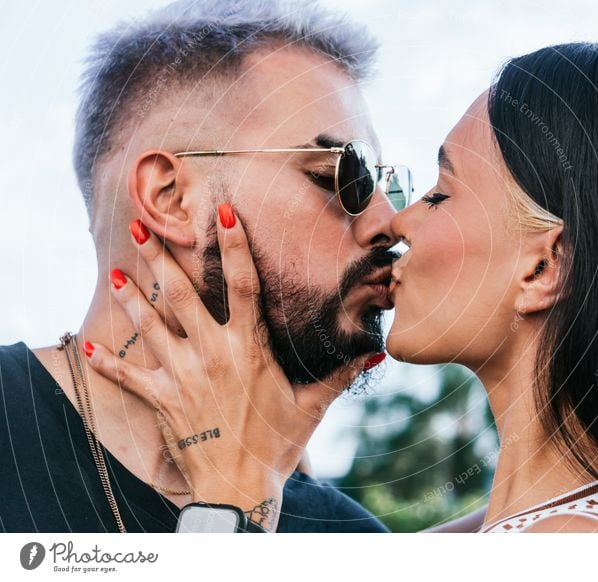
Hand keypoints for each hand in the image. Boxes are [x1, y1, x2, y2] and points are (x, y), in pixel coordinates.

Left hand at [86, 204, 372, 523]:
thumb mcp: (312, 406)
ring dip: (133, 297)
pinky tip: (86, 347)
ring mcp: (182, 376)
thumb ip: (341, 375)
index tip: (224, 213)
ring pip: (151, 326)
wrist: (237, 488)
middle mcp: (211, 354)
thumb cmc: (276, 444)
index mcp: (248, 349)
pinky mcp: (162, 401)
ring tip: (117, 270)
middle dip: (161, 259)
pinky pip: (129, 377)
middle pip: (182, 296)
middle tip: (141, 227)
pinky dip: (109, 362)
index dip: (235, 246)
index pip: (243, 285)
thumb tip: (377, 351)